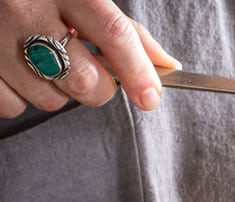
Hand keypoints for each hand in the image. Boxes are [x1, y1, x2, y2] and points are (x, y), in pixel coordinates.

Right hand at [0, 0, 180, 118]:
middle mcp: (25, 8)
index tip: (151, 97)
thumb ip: (123, 30)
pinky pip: (12, 106)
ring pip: (50, 99)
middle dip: (98, 88)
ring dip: (57, 90)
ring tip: (43, 60)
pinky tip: (17, 69)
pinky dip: (21, 96)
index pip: (113, 34)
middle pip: (85, 80)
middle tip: (88, 72)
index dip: (138, 71)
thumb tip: (165, 66)